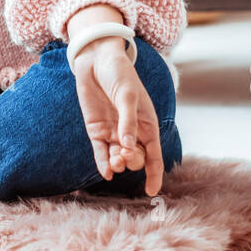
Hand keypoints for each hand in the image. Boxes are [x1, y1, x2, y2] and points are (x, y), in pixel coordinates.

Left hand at [71, 36, 164, 195]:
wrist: (96, 60)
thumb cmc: (119, 74)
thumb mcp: (127, 94)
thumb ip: (128, 120)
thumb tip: (128, 146)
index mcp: (147, 123)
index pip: (154, 154)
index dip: (154, 173)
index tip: (152, 191)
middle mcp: (131, 131)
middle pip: (136, 158)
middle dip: (132, 161)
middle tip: (124, 154)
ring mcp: (113, 132)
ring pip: (118, 157)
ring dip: (118, 164)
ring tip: (116, 162)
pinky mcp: (96, 130)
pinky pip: (100, 152)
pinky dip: (103, 163)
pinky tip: (106, 172)